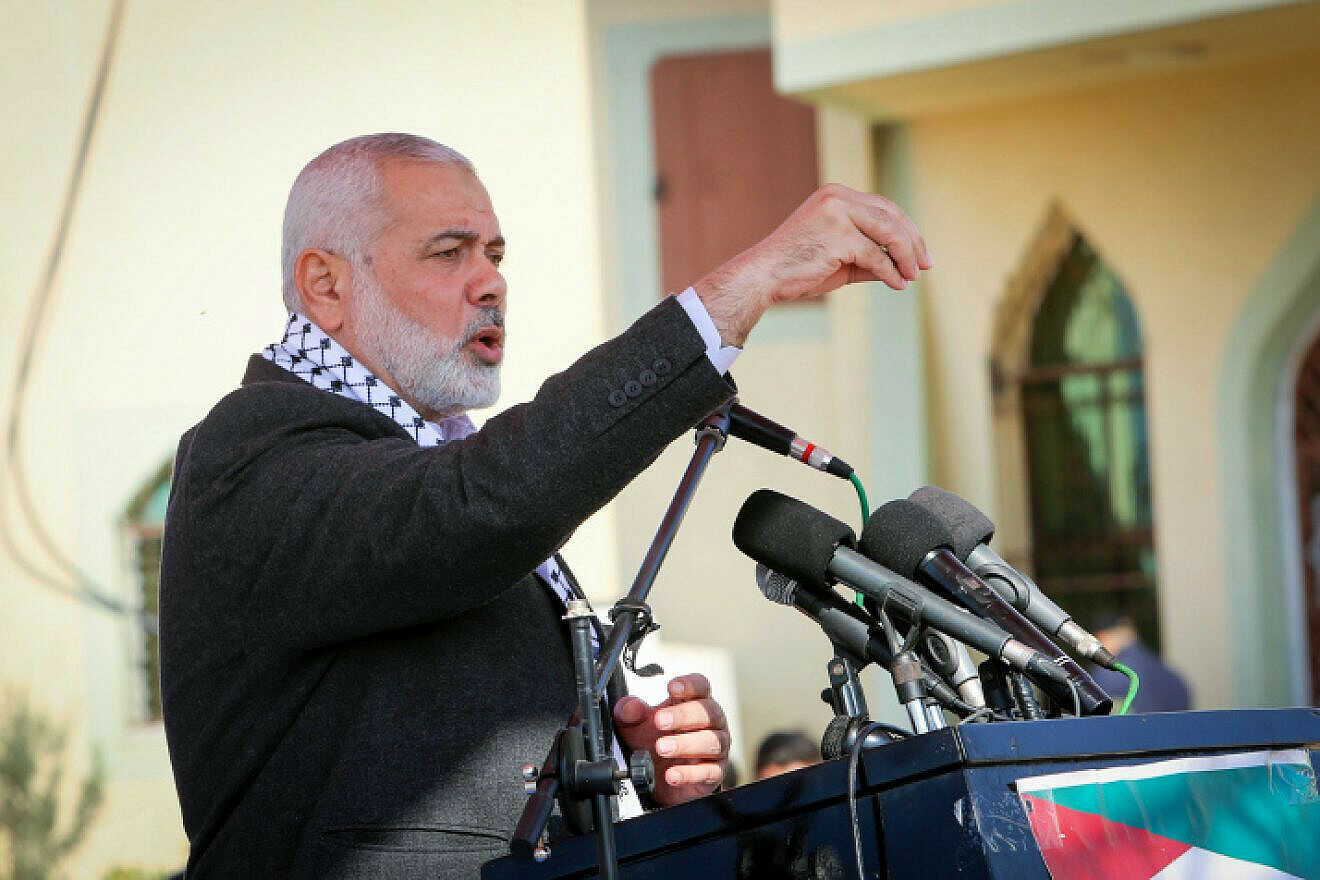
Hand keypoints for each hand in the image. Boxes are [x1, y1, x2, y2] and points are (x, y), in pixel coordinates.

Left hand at [612, 673, 730, 806]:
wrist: (656, 778)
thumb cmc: (652, 742)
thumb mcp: (634, 725)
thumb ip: (629, 713)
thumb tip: (629, 707)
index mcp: (692, 702)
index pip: (700, 686)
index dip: (689, 684)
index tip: (671, 687)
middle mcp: (710, 722)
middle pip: (708, 711)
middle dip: (684, 715)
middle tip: (660, 721)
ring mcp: (716, 747)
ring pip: (713, 741)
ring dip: (686, 744)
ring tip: (662, 748)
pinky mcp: (715, 772)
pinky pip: (710, 772)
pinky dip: (690, 774)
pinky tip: (672, 775)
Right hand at [692, 183, 931, 345]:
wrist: (763, 277)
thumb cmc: (797, 269)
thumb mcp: (839, 258)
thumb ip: (869, 255)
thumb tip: (904, 266)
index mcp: (836, 196)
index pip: (883, 208)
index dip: (906, 229)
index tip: (920, 252)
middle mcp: (838, 198)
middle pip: (890, 216)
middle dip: (912, 242)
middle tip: (925, 265)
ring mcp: (837, 214)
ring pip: (887, 233)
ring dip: (905, 257)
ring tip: (912, 277)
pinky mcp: (837, 236)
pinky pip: (874, 256)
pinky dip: (889, 272)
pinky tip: (897, 284)